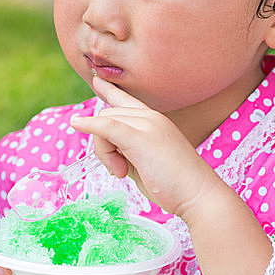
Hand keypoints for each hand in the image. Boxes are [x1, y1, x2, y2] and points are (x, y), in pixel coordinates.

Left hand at [70, 76, 224, 217]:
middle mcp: (151, 117)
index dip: (109, 90)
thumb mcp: (146, 162)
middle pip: (107, 116)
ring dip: (105, 152)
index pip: (126, 100)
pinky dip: (89, 125)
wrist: (198, 194)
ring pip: (104, 124)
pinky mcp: (139, 137)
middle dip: (103, 145)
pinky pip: (106, 126)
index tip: (97, 80)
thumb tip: (109, 150)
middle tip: (119, 170)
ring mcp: (146, 124)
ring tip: (122, 172)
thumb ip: (127, 151)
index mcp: (155, 120)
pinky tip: (76, 123)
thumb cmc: (174, 184)